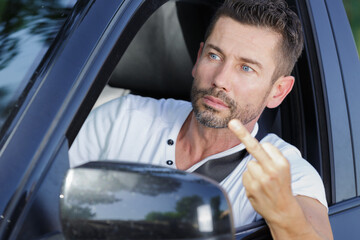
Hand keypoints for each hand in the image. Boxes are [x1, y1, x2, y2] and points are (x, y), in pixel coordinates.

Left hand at [228, 119, 332, 238]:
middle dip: (242, 134)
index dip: (265, 150)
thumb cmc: (281, 186)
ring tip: (263, 181)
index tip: (257, 140)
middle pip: (254, 147)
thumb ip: (271, 156)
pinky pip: (245, 175)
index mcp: (282, 163)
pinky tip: (258, 187)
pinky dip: (250, 180)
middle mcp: (272, 170)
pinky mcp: (251, 188)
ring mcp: (260, 179)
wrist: (283, 211)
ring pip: (249, 164)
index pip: (266, 145)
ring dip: (253, 170)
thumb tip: (254, 144)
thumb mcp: (284, 169)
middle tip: (232, 122)